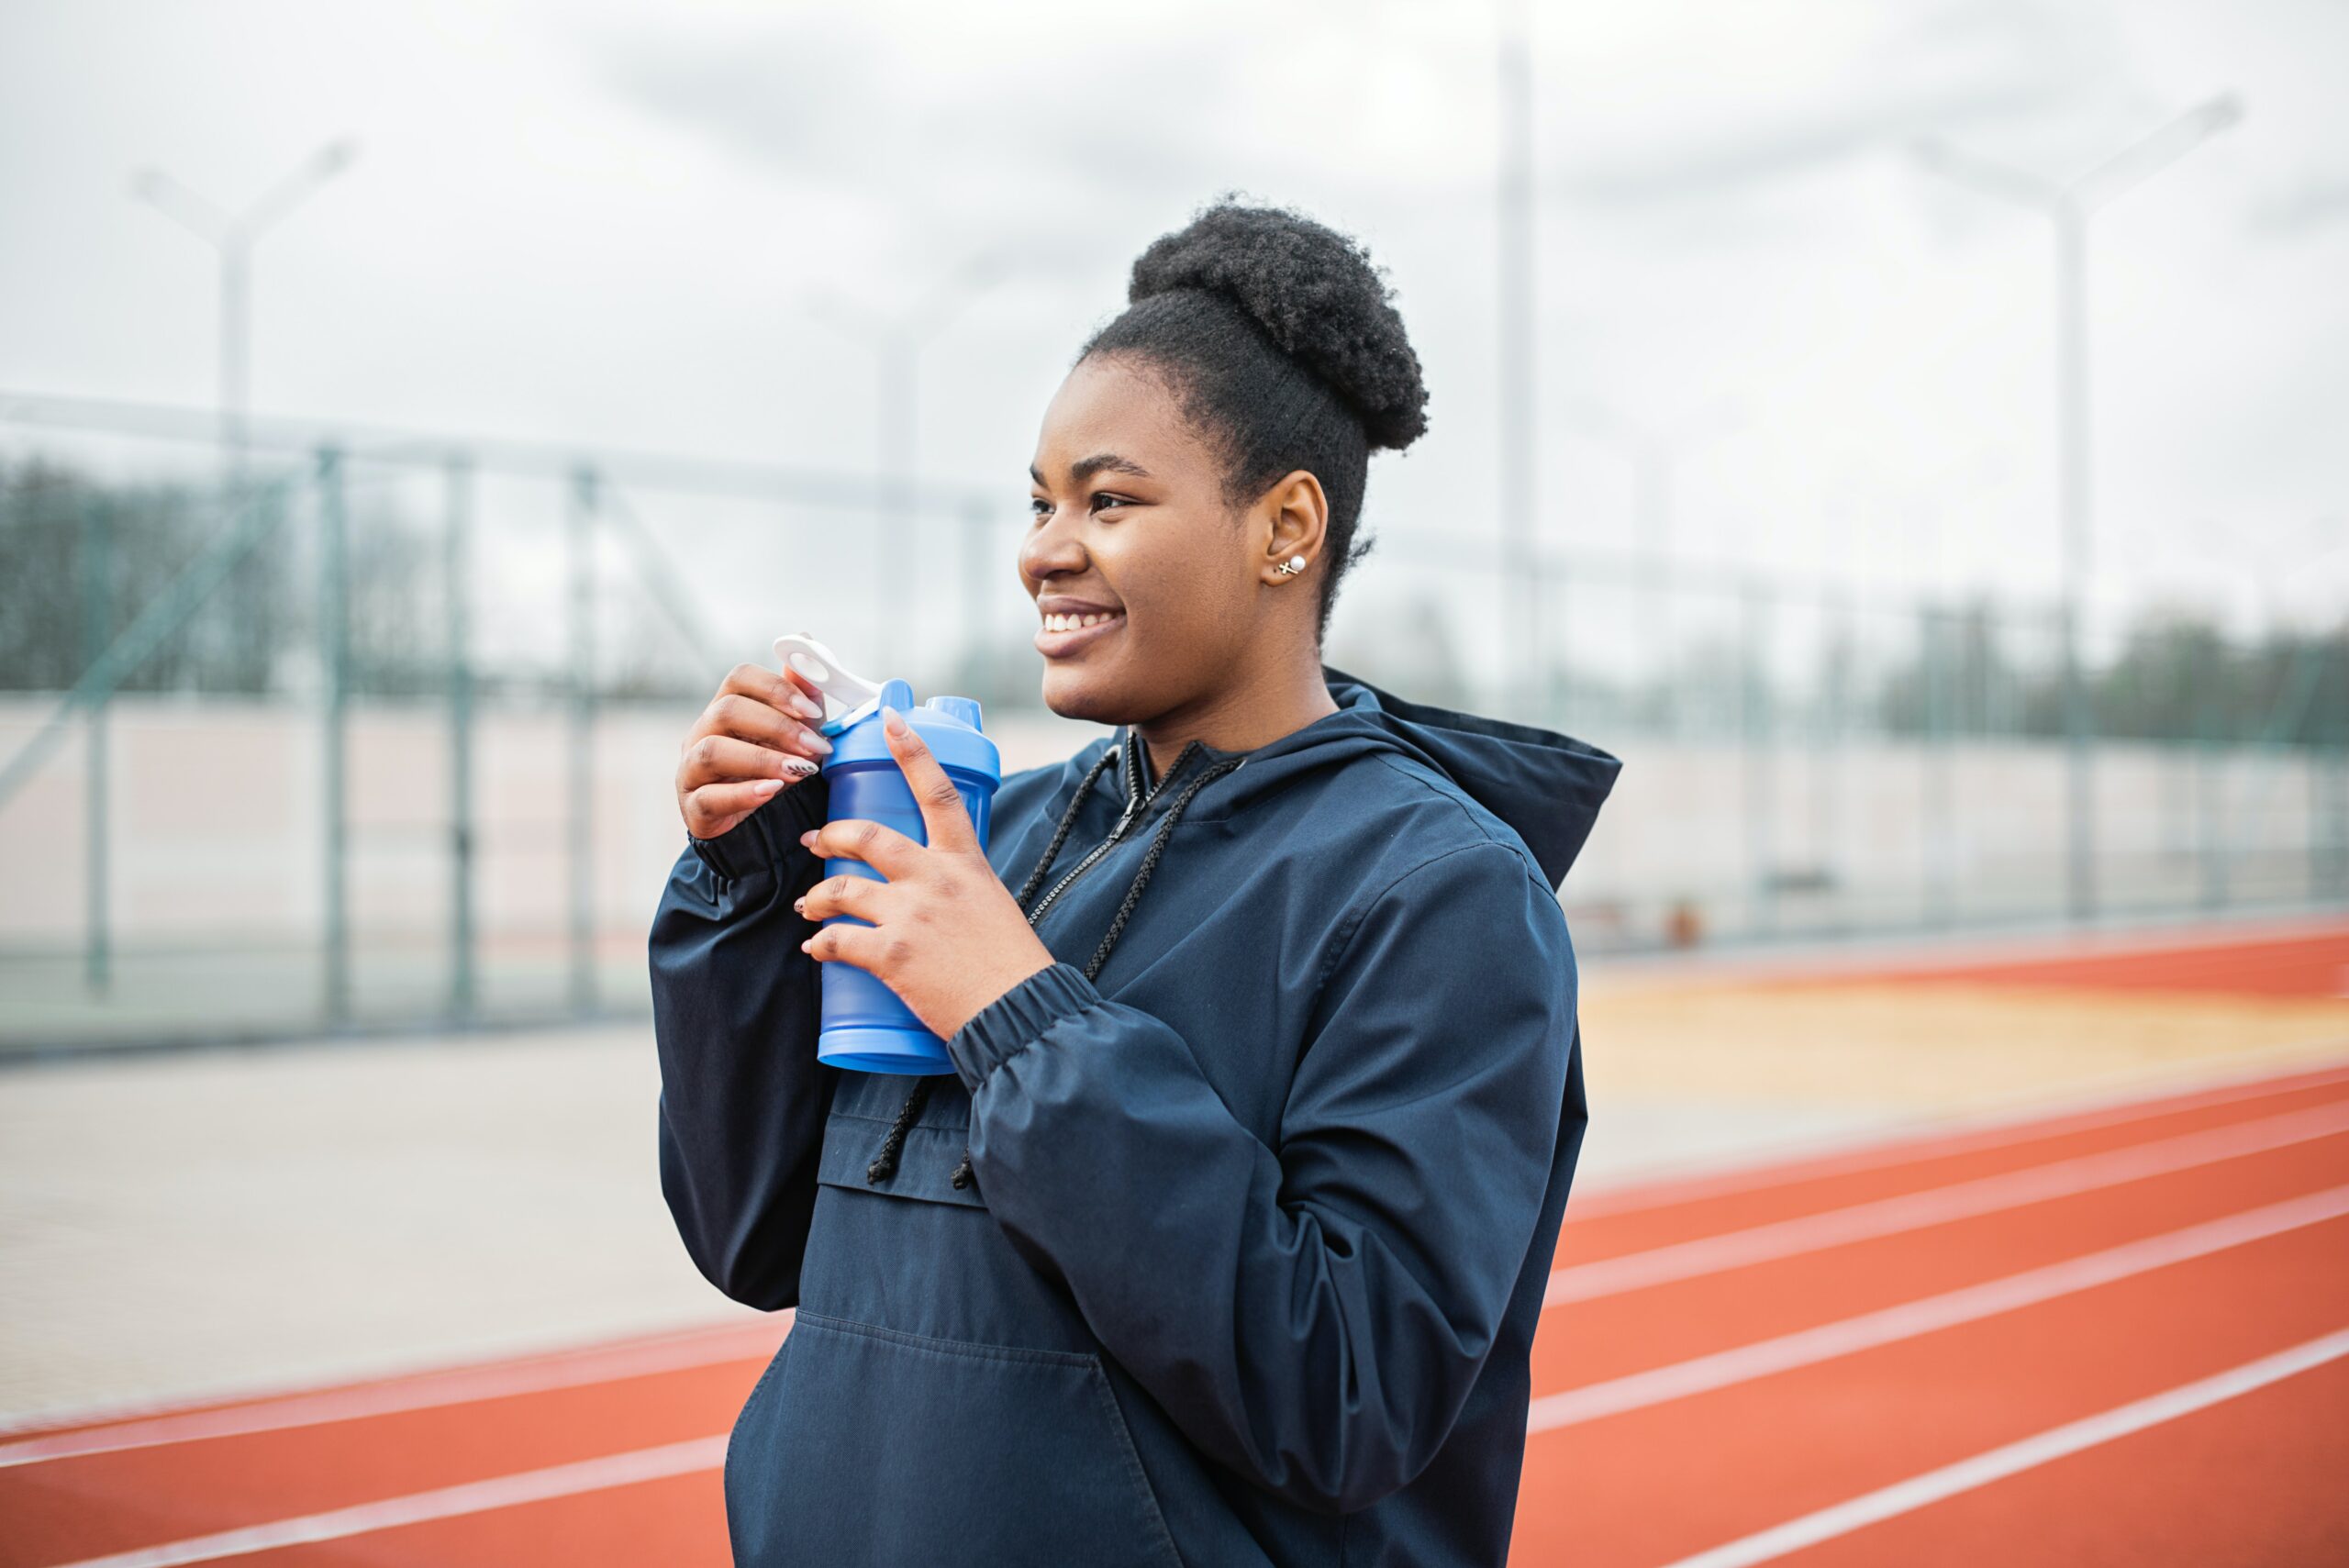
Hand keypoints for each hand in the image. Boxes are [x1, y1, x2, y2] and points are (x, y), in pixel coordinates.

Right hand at [676, 661, 834, 838]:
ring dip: (761, 759)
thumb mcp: (798, 733)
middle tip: (816, 748)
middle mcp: (703, 731)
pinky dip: (743, 793)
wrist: (759, 828)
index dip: (776, 689)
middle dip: (777, 727)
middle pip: (727, 711)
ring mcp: (692, 768)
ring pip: (712, 751)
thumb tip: (807, 642)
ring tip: (798, 772)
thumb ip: (802, 694)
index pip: (740, 678)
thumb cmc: (777, 769)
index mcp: (728, 707)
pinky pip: (710, 796)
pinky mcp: (693, 805)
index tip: (812, 710)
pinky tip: (771, 792)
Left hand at [795, 706, 1056, 1039]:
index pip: (937, 791)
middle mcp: (934, 878)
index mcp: (965, 861)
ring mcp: (911, 914)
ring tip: (807, 905)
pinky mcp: (892, 955)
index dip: (911, 751)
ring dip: (816, 897)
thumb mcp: (992, 903)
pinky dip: (820, 944)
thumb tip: (929, 891)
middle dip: (832, 835)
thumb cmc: (1011, 963)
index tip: (890, 721)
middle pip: (867, 835)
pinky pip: (838, 941)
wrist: (1018, 1009)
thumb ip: (958, 887)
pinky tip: (815, 948)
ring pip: (842, 888)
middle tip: (814, 840)